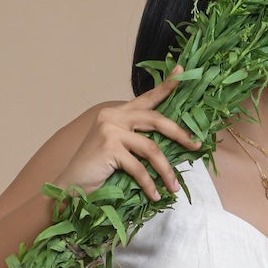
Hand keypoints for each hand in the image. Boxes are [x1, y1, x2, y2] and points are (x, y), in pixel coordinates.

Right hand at [54, 67, 201, 203]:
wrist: (71, 187)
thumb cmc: (97, 171)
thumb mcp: (119, 149)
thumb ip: (137, 140)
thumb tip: (170, 145)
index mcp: (117, 113)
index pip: (146, 98)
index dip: (165, 86)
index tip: (181, 72)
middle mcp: (113, 116)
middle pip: (155, 120)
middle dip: (179, 133)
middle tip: (195, 146)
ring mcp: (110, 130)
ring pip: (151, 148)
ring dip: (166, 171)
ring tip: (173, 187)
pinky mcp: (109, 148)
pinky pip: (139, 168)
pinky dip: (149, 184)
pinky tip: (155, 195)